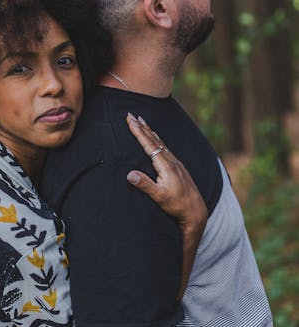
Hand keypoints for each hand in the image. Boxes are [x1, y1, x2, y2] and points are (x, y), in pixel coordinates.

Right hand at [125, 113, 207, 230]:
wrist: (196, 211)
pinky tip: (157, 138)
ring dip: (149, 131)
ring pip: (160, 142)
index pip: (149, 144)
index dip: (139, 132)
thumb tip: (130, 174)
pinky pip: (165, 148)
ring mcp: (176, 163)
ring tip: (142, 121)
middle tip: (131, 115)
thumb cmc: (177, 205)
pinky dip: (158, 139)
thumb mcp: (159, 196)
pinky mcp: (178, 167)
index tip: (130, 121)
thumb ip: (145, 184)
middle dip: (142, 127)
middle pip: (154, 139)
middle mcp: (171, 161)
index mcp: (165, 165)